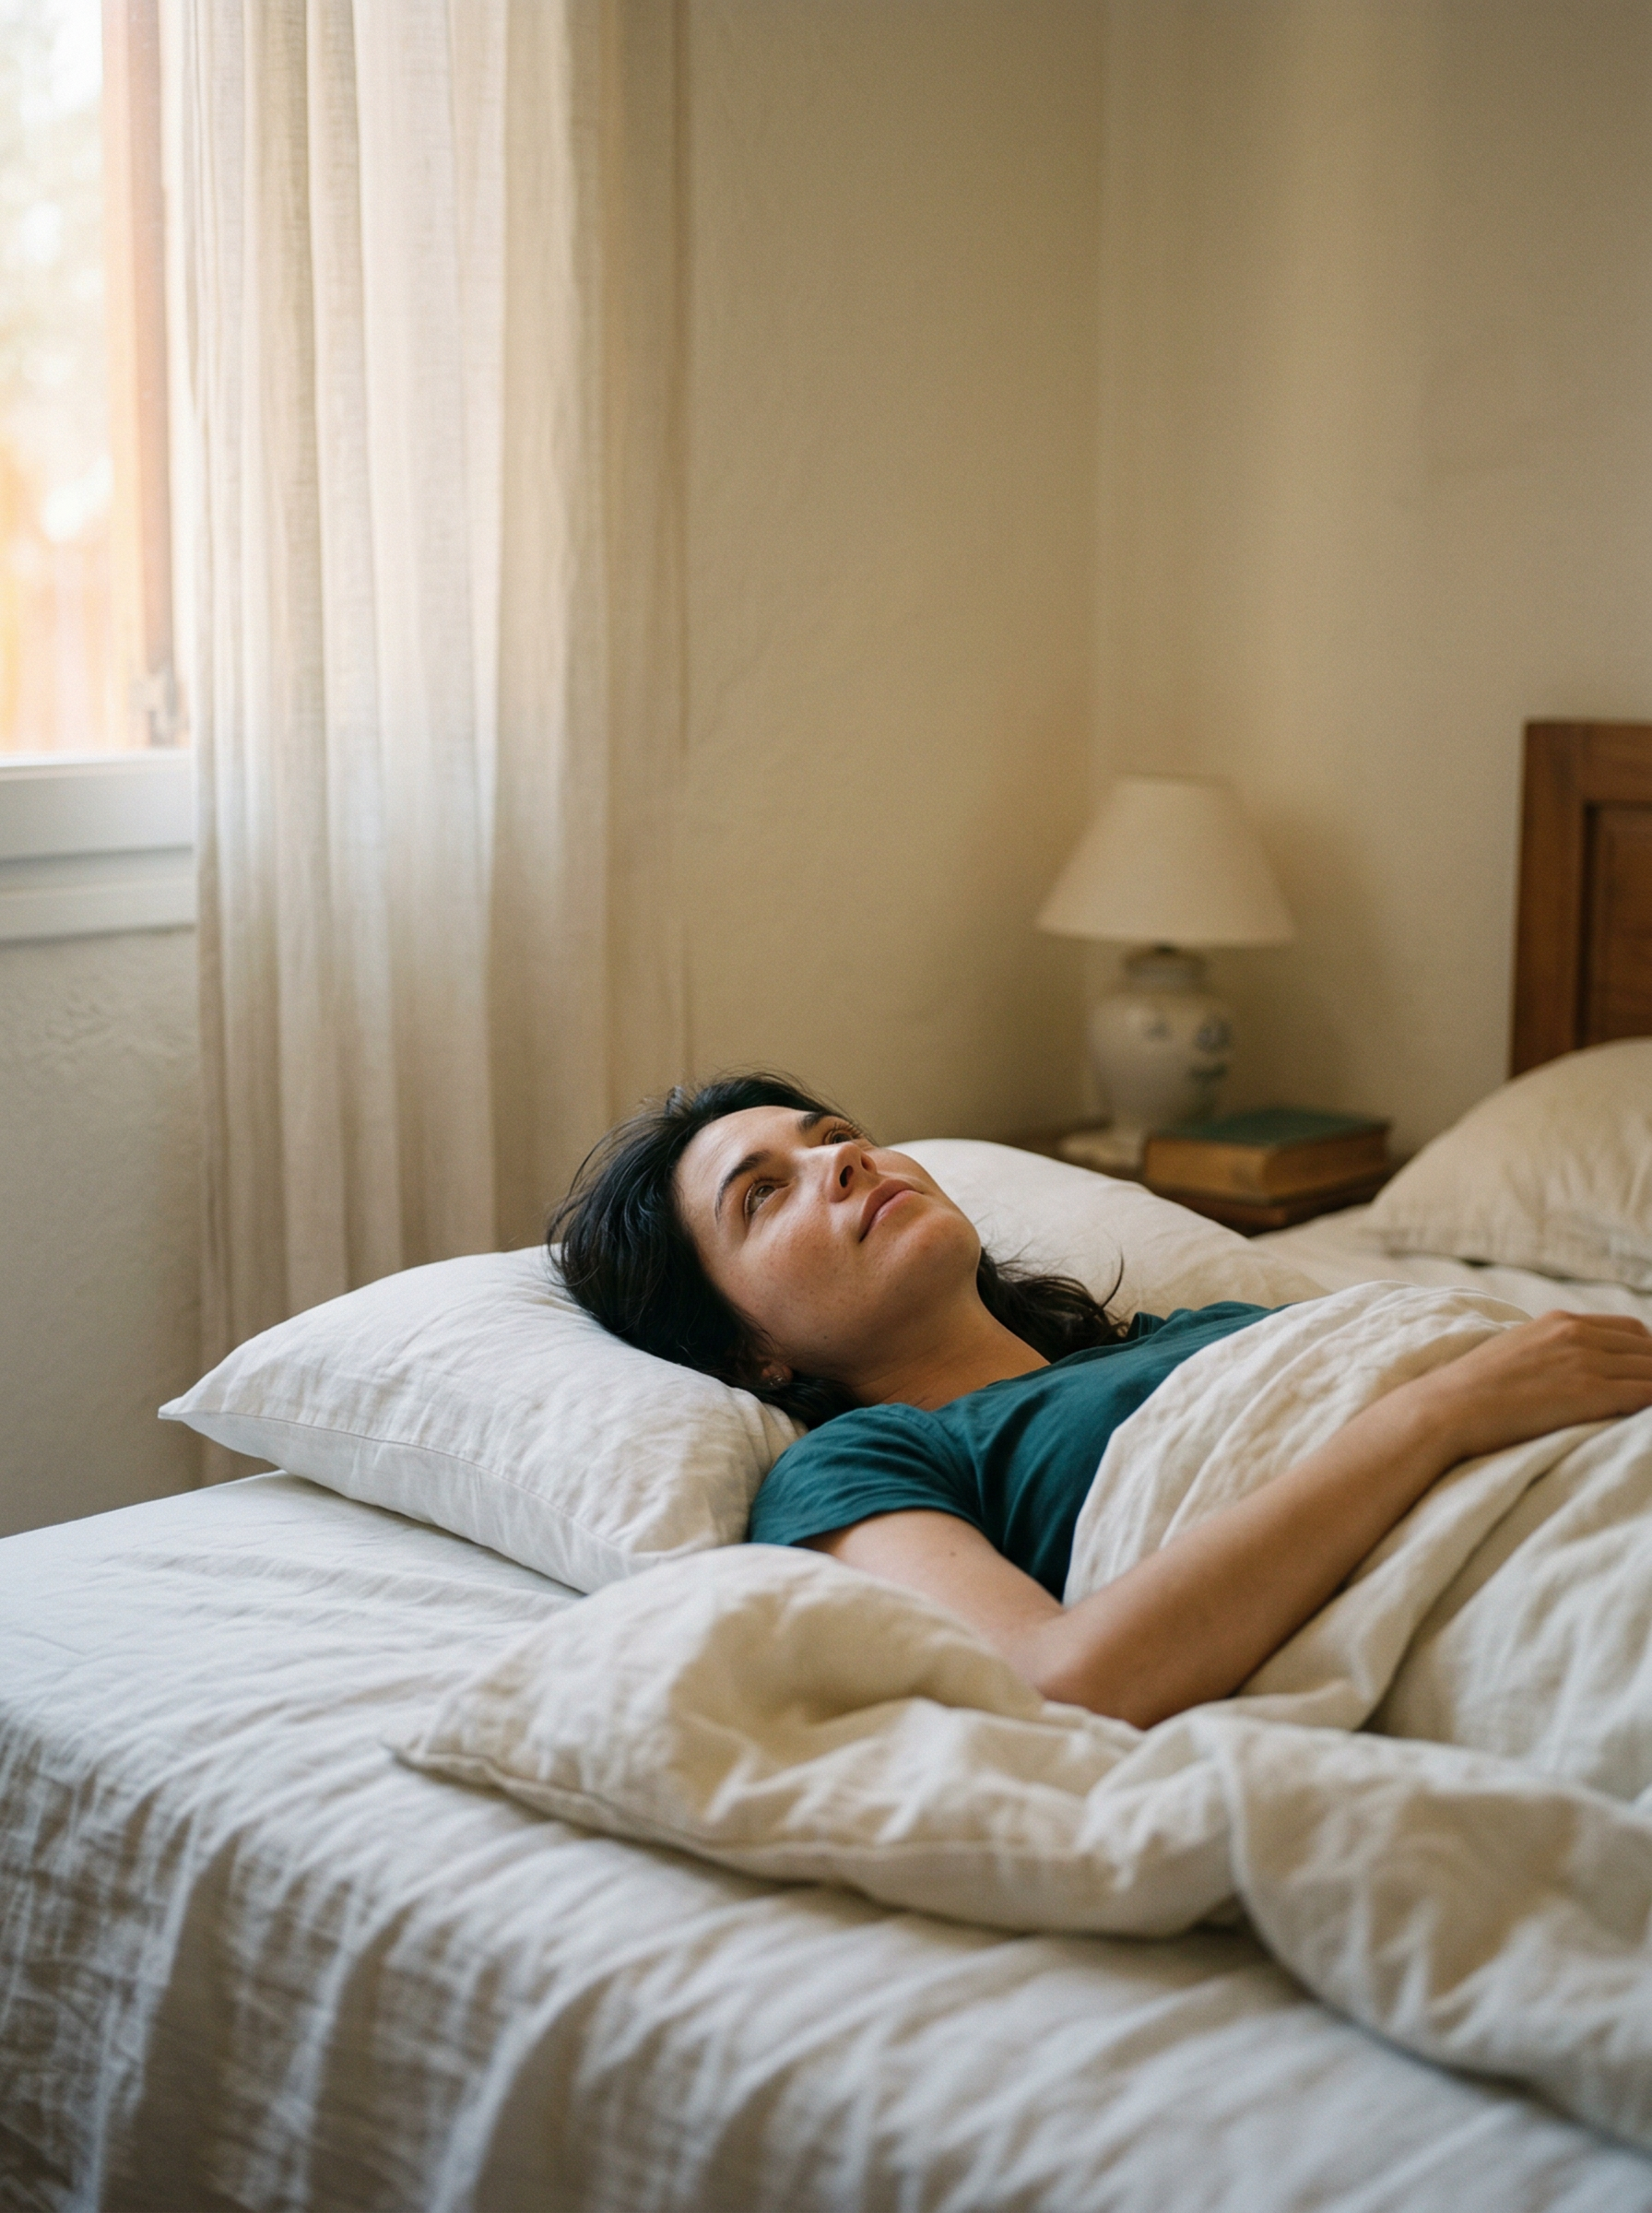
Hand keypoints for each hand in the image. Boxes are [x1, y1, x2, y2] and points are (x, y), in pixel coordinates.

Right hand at [1410, 1311, 1651, 1463]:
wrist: (1447, 1408)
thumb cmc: (1472, 1391)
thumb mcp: (1514, 1351)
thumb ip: (1547, 1351)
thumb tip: (1567, 1371)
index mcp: (1559, 1321)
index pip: (1630, 1330)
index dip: (1647, 1353)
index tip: (1645, 1375)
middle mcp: (1576, 1333)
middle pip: (1647, 1347)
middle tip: (1649, 1394)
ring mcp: (1584, 1361)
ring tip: (1649, 1410)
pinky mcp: (1588, 1392)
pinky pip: (1647, 1394)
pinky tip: (1647, 1420)